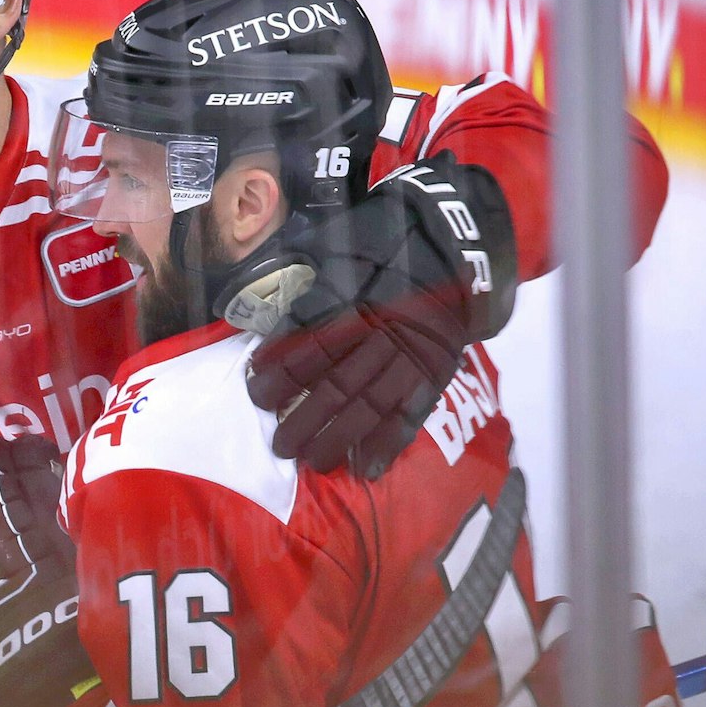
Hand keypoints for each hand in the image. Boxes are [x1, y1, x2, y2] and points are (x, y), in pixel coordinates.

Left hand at [246, 152, 517, 476]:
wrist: (453, 239)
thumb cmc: (383, 239)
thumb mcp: (339, 238)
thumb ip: (303, 269)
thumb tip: (252, 292)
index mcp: (358, 295)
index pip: (312, 339)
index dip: (282, 367)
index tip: (256, 386)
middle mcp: (384, 329)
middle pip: (339, 381)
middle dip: (305, 417)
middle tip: (279, 444)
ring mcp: (412, 354)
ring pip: (372, 404)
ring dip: (340, 438)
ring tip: (312, 462)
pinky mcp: (435, 370)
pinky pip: (413, 412)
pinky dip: (391, 442)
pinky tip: (368, 468)